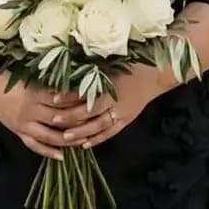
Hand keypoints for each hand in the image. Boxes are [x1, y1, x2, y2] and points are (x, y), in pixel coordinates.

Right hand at [0, 81, 89, 161]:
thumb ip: (50, 87)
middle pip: (58, 120)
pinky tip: (61, 157)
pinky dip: (48, 152)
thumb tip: (74, 90)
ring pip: (49, 136)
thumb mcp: (32, 81)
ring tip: (82, 142)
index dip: (76, 104)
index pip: (61, 101)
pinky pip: (34, 146)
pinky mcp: (19, 133)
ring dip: (67, 140)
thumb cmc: (13, 81)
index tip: (92, 104)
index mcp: (35, 95)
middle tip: (94, 125)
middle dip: (77, 123)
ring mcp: (24, 124)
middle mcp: (30, 111)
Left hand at [52, 64, 167, 149]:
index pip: (87, 95)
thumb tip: (70, 71)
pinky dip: (97, 140)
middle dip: (71, 118)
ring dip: (81, 133)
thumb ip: (94, 71)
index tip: (54, 98)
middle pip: (90, 114)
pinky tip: (85, 144)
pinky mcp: (126, 121)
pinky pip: (110, 133)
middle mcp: (116, 103)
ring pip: (99, 127)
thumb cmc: (132, 64)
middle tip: (54, 120)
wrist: (155, 75)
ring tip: (65, 137)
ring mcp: (122, 114)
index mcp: (112, 87)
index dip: (70, 97)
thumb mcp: (112, 64)